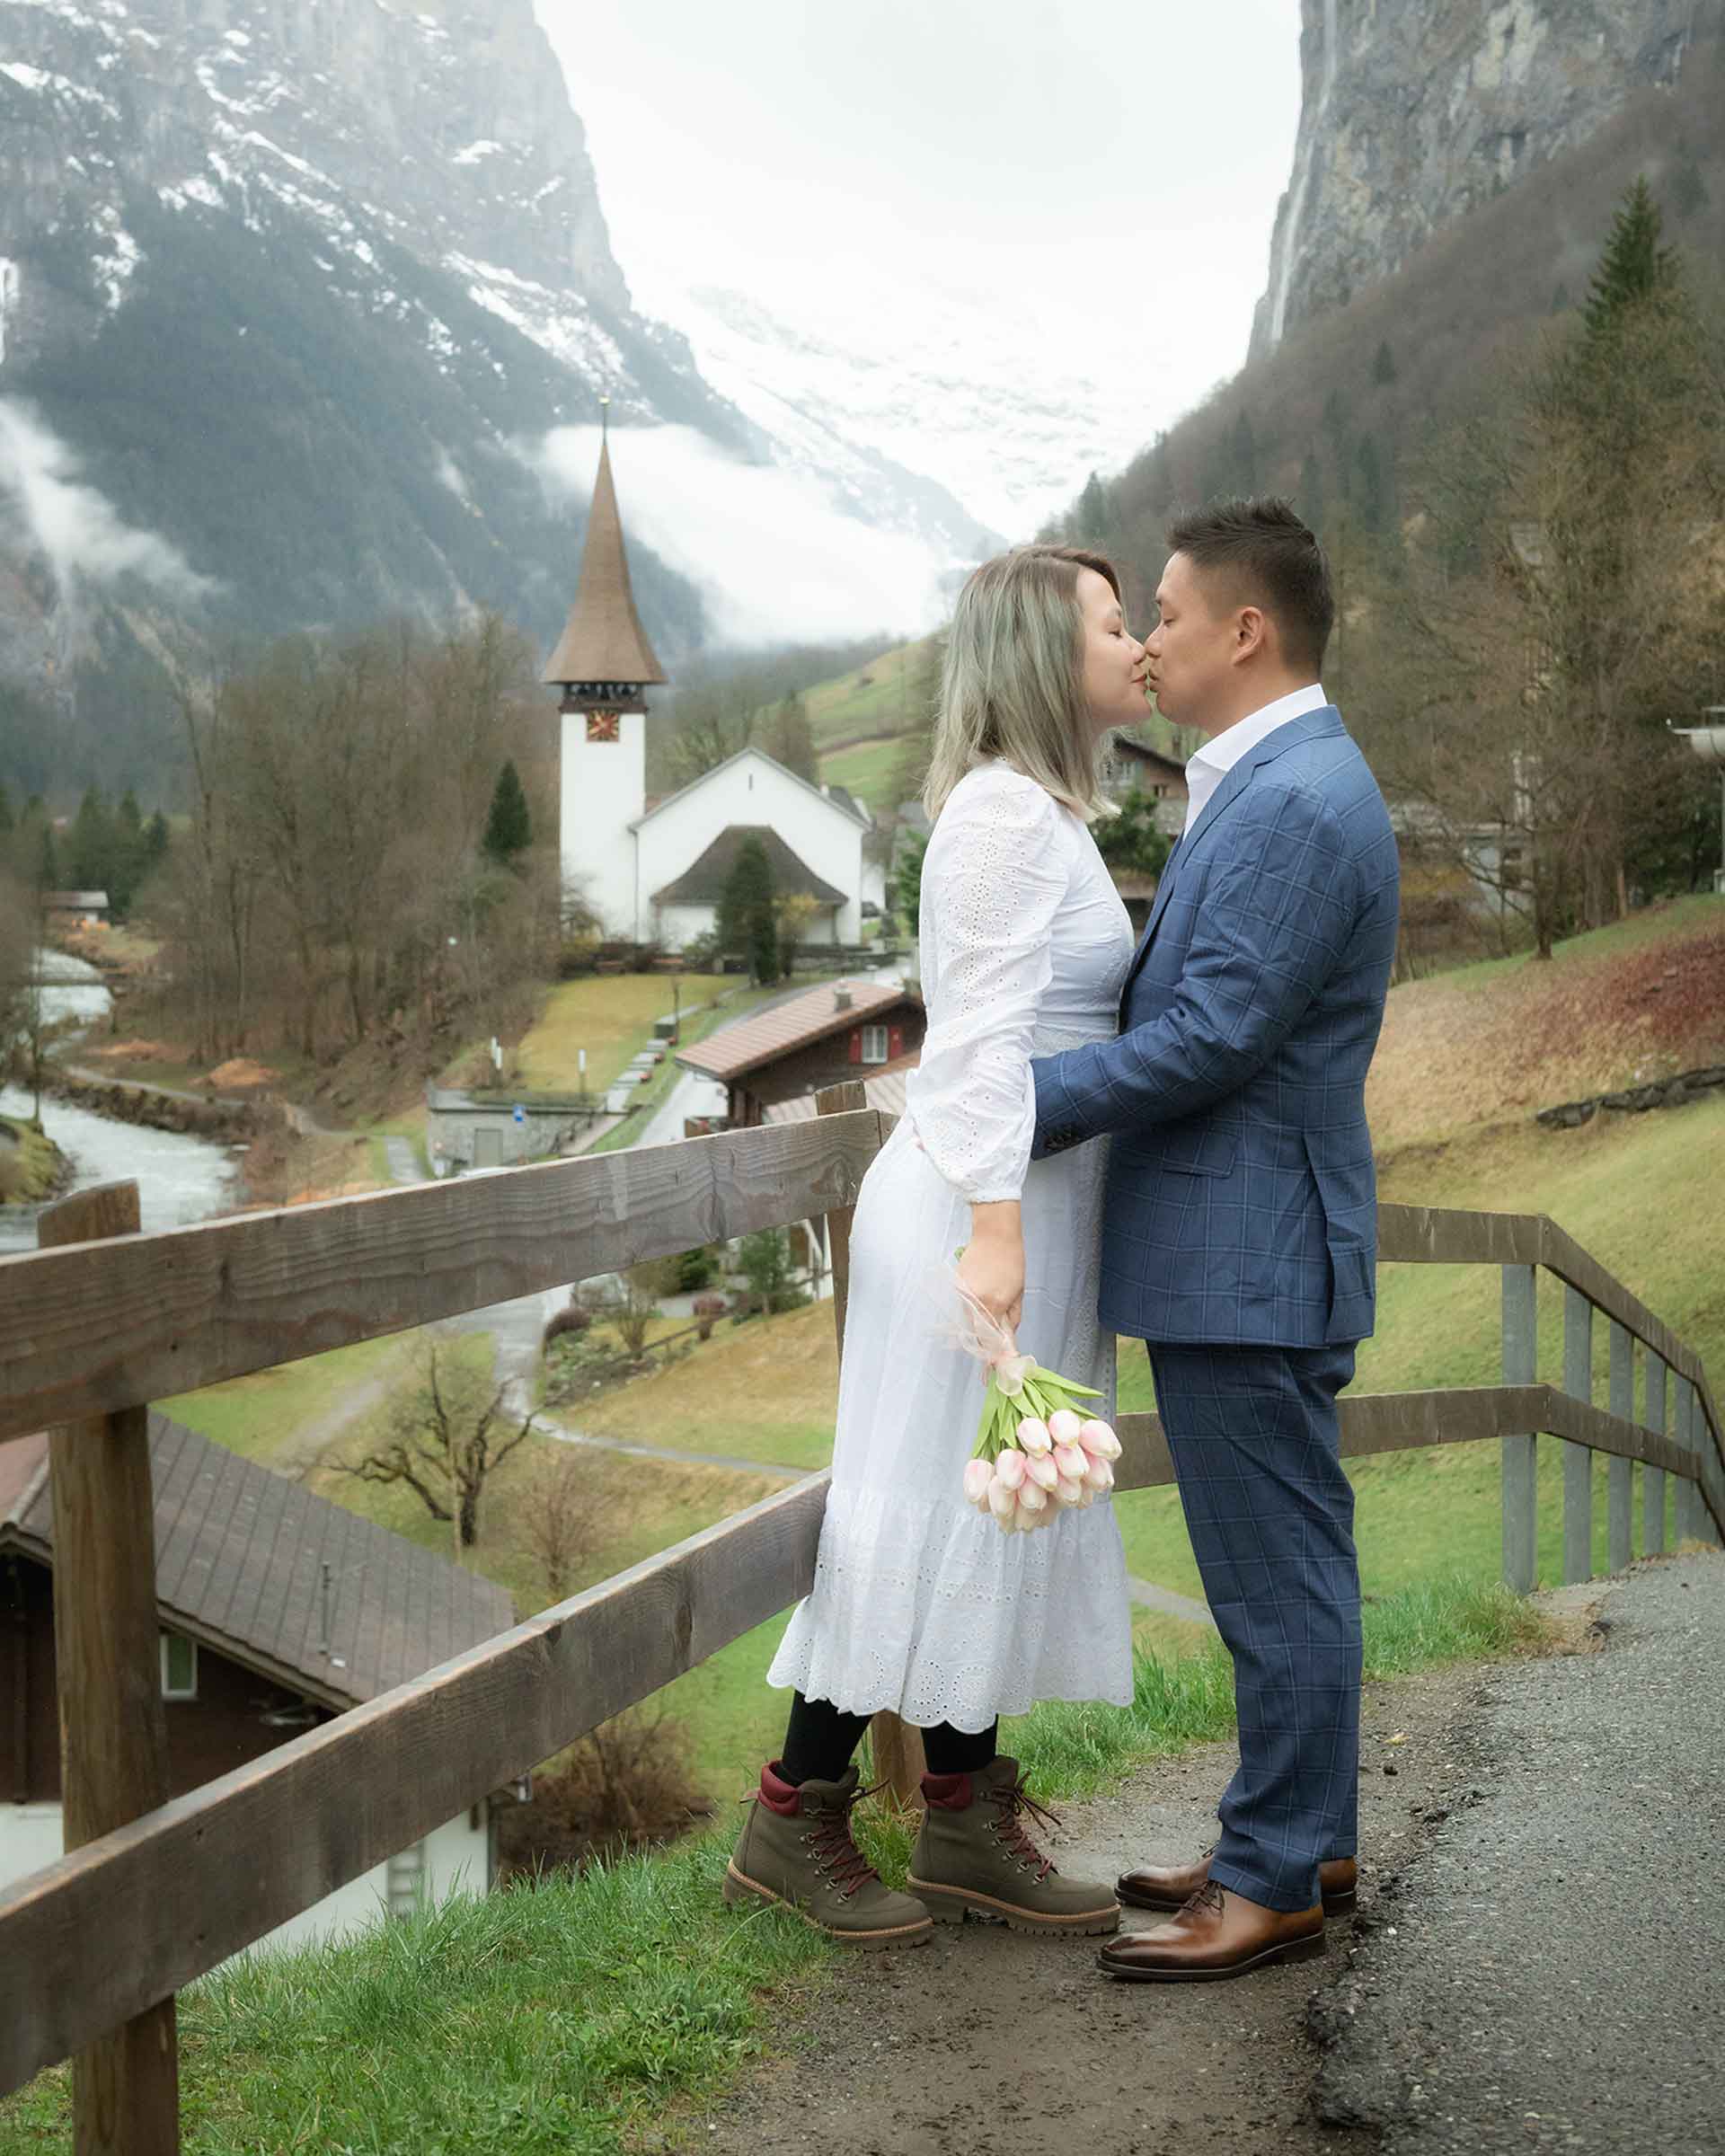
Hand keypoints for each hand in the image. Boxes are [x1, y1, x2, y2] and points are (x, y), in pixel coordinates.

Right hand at [958, 1207, 1023, 1340]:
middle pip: (975, 1332)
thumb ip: (1013, 1318)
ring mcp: (963, 1293)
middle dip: (983, 1338)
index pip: (989, 1337)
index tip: (996, 1359)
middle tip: (993, 1339)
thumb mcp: (1019, 1293)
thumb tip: (1008, 1338)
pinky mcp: (956, 1286)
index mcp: (995, 1303)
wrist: (995, 1236)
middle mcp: (976, 1301)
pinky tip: (982, 1293)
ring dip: (977, 1321)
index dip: (992, 1350)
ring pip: (968, 1318)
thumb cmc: (1012, 1261)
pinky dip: (971, 1307)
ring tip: (989, 1307)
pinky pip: (963, 1305)